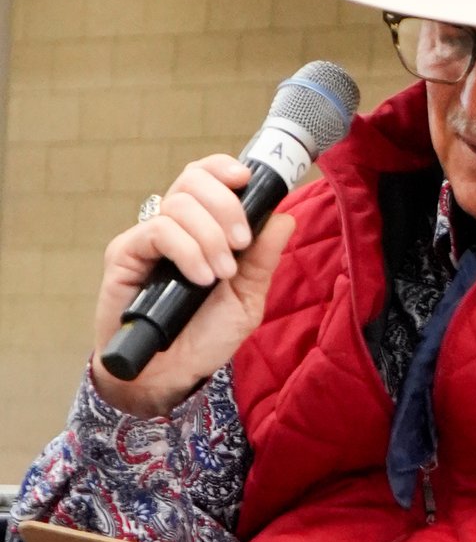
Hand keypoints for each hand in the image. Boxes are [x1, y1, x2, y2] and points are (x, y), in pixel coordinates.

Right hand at [89, 160, 294, 417]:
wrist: (171, 372)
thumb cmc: (205, 335)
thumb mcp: (247, 297)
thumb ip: (263, 258)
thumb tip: (285, 217)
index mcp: (204, 228)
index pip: (207, 177)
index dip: (224, 169)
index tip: (246, 179)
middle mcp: (174, 226)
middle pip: (193, 181)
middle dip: (225, 206)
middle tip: (240, 244)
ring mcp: (148, 238)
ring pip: (178, 205)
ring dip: (209, 236)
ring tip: (220, 275)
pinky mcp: (125, 254)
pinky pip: (157, 231)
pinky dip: (186, 250)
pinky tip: (200, 278)